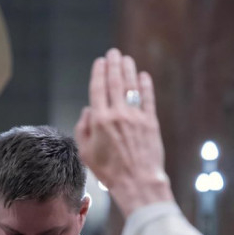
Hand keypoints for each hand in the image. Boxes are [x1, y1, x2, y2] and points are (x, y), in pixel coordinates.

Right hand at [74, 48, 173, 216]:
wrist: (137, 181)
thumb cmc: (109, 171)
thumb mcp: (86, 152)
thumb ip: (82, 129)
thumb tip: (88, 110)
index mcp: (100, 120)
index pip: (98, 89)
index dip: (99, 72)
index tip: (100, 61)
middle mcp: (118, 114)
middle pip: (115, 82)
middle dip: (114, 64)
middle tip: (114, 53)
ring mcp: (136, 117)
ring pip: (131, 87)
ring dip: (128, 70)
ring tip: (126, 59)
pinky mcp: (151, 122)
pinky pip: (147, 98)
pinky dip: (145, 86)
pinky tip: (143, 76)